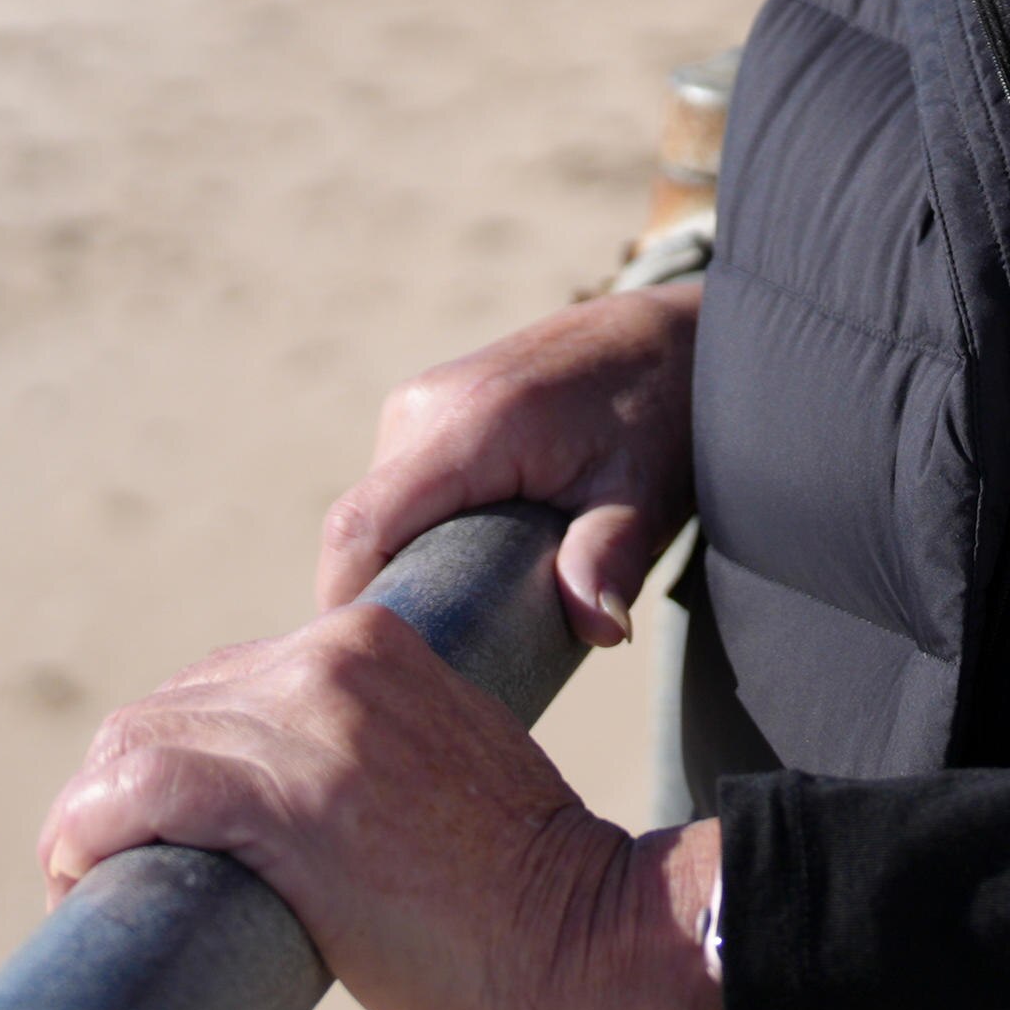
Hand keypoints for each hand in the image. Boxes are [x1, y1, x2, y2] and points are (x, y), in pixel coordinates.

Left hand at [36, 605, 723, 1009]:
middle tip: (107, 870)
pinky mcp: (285, 799)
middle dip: (116, 791)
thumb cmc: (520, 893)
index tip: (160, 830)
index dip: (170, 759)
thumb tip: (265, 812)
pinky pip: (136, 792)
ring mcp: (309, 724)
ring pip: (133, 745)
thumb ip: (359, 751)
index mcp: (372, 642)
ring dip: (88, 819)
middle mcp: (333, 659)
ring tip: (87, 886)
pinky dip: (85, 834)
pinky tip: (81, 879)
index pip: (220, 682)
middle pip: (163, 709)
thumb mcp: (435, 768)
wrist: (590, 940)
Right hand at [319, 281, 699, 647]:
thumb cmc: (659, 415)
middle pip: (363, 529)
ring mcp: (420, 404)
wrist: (664, 340)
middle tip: (433, 666)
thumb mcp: (644, 491)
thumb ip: (611, 557)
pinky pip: (395, 491)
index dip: (345, 602)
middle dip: (383, 600)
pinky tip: (463, 577)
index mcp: (471, 423)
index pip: (362, 525)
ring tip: (458, 625)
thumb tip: (601, 628)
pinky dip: (415, 540)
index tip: (370, 669)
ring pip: (376, 512)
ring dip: (400, 570)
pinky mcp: (425, 411)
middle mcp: (427, 406)